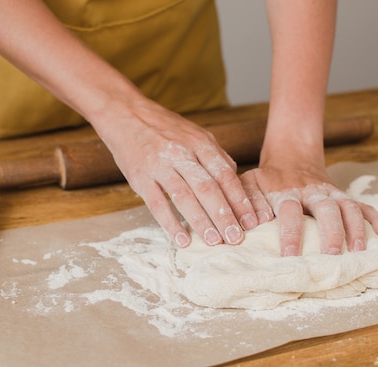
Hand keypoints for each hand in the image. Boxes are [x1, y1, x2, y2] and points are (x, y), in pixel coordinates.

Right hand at [94, 100, 258, 247]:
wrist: (126, 114)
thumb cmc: (165, 128)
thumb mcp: (195, 134)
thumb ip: (216, 156)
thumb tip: (236, 180)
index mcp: (200, 143)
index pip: (225, 175)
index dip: (240, 200)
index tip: (251, 221)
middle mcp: (182, 154)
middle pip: (208, 188)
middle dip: (224, 216)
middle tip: (236, 238)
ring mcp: (160, 166)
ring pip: (185, 197)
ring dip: (201, 222)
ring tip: (213, 242)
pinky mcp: (140, 177)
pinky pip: (157, 204)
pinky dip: (171, 223)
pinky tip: (182, 239)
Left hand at [240, 156, 377, 255]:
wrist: (290, 156)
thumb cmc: (266, 179)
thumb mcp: (250, 184)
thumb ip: (248, 202)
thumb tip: (251, 224)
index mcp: (287, 192)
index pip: (290, 211)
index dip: (291, 232)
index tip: (290, 255)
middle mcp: (312, 192)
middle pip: (327, 209)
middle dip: (332, 232)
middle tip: (333, 256)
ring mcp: (332, 193)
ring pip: (349, 207)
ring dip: (357, 228)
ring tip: (359, 251)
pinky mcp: (344, 196)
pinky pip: (365, 206)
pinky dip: (376, 220)